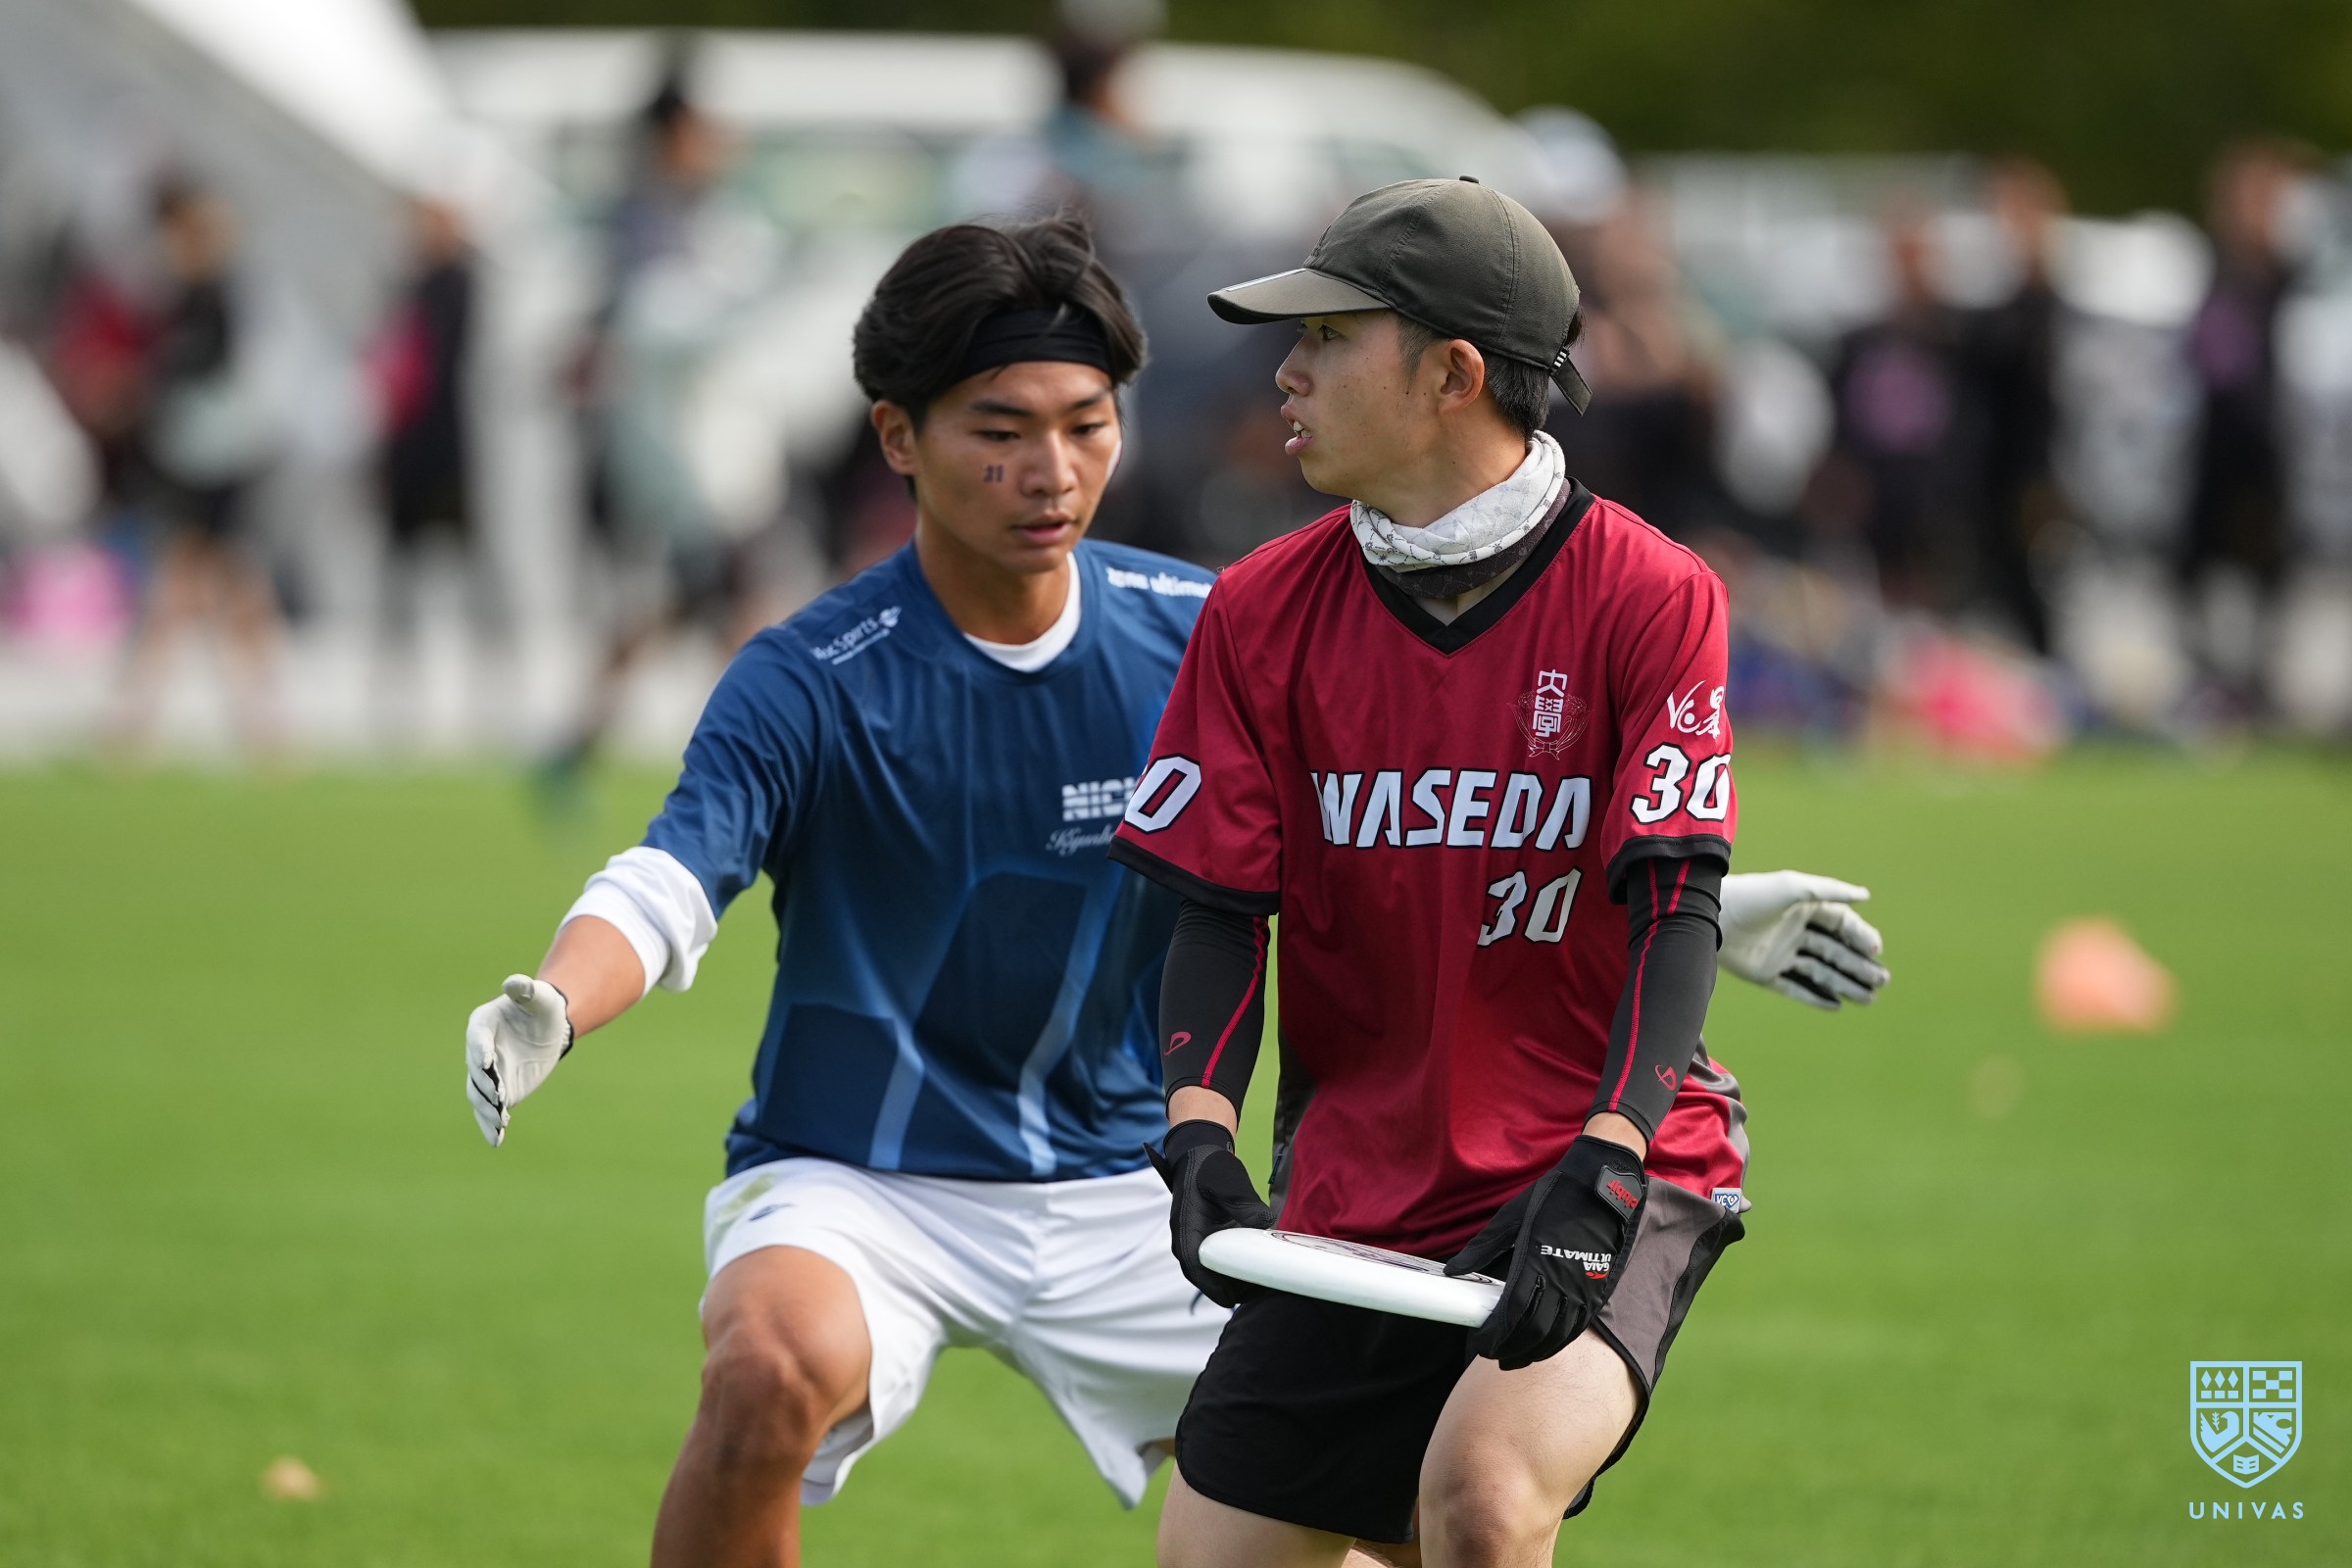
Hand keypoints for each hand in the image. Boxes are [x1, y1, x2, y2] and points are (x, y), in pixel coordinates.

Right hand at [465, 975, 571, 1146]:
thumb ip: (526, 989)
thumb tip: (514, 983)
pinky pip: (490, 1110)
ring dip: (487, 1109)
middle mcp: (479, 1052)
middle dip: (487, 1085)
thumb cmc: (542, 1006)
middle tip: (498, 1097)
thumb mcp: (539, 996)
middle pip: (477, 1072)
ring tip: (500, 1121)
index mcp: (482, 1025)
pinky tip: (496, 1141)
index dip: (481, 1051)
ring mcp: (488, 1074)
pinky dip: (491, 1125)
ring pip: (480, 1095)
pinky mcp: (499, 1090)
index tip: (488, 1064)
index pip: (478, 1040)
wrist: (548, 1027)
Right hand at [1145, 1119, 1273, 1307]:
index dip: (1217, 1288)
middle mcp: (1188, 1242)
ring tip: (1265, 1284)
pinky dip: (1237, 1271)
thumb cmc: (1210, 1167)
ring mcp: (1198, 1243)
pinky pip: (1221, 1265)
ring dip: (1236, 1283)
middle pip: (1206, 1280)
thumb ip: (1244, 1203)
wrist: (1200, 1155)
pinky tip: (1259, 1271)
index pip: (1197, 1269)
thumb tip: (1267, 1223)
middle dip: (1232, 1289)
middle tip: (1263, 1290)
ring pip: (1214, 1275)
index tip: (1237, 1299)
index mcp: (1186, 1230)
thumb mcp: (1228, 1181)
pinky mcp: (1209, 1242)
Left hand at [1444, 1135, 1645, 1369]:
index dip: (1494, 1336)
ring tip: (1517, 1359)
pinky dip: (1560, 1341)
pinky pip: (1578, 1325)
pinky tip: (1547, 1345)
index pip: (1510, 1314)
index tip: (1480, 1344)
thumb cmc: (1552, 1199)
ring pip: (1557, 1334)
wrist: (1601, 1189)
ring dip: (1535, 1352)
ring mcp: (1581, 1288)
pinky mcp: (1597, 1289)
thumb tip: (1453, 1270)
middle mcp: (1559, 1281)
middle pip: (1533, 1332)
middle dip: (1511, 1350)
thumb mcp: (1509, 1218)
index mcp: (1533, 1262)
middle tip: (1495, 1356)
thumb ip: (1481, 1249)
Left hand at [1718, 870, 1888, 1009]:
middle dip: (1859, 966)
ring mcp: (1781, 954)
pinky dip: (1815, 997)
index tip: (1875, 949)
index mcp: (1804, 908)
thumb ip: (1830, 891)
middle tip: (1882, 981)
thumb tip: (1866, 895)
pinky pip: (1795, 988)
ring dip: (1845, 984)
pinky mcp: (1766, 974)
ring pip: (1820, 973)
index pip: (1841, 924)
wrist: (1708, 917)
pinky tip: (1837, 1005)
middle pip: (1835, 951)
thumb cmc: (1752, 897)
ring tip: (1869, 998)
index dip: (1859, 936)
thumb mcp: (1793, 888)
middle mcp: (1795, 932)